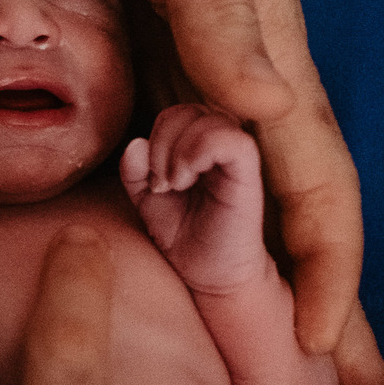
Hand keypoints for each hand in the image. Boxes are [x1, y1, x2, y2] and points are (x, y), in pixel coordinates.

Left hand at [70, 0, 383, 384]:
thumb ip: (222, 13)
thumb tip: (264, 106)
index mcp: (264, 51)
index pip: (315, 176)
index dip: (325, 262)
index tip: (325, 342)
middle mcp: (240, 75)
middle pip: (290, 201)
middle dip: (313, 289)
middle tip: (330, 384)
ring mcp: (199, 73)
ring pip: (242, 189)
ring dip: (261, 266)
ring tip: (269, 342)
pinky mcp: (155, 62)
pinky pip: (186, 154)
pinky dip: (198, 212)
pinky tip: (190, 252)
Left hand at [121, 105, 265, 292]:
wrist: (209, 273)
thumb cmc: (182, 234)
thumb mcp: (146, 198)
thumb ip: (135, 171)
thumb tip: (135, 144)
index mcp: (198, 146)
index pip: (174, 114)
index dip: (155, 138)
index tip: (152, 179)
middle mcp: (220, 146)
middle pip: (186, 110)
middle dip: (161, 143)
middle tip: (161, 183)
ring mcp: (236, 159)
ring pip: (209, 119)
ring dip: (177, 150)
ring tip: (174, 184)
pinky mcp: (249, 175)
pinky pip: (232, 140)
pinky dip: (198, 152)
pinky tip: (185, 180)